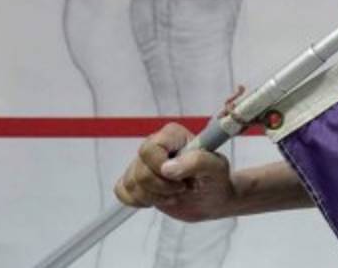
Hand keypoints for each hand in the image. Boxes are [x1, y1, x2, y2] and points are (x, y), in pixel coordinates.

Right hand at [114, 123, 236, 222]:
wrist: (214, 197)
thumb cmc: (216, 178)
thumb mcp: (216, 168)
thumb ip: (196, 162)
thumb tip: (167, 168)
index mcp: (173, 136)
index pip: (150, 149)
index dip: (160, 167)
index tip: (180, 179)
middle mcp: (155, 147)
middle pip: (139, 170)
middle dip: (162, 187)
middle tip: (184, 188)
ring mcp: (144, 165)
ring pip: (131, 183)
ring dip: (155, 197)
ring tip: (176, 194)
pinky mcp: (137, 182)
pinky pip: (121, 191)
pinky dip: (139, 201)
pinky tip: (159, 199)